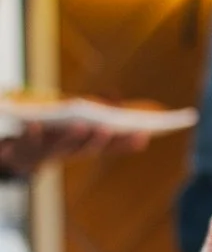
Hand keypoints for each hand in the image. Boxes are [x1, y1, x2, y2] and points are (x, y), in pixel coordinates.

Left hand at [0, 121, 151, 179]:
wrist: (25, 155)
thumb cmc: (60, 133)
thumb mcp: (83, 119)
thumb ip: (100, 108)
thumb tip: (115, 96)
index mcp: (89, 146)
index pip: (112, 147)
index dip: (128, 143)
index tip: (145, 134)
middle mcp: (72, 152)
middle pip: (89, 148)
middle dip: (99, 139)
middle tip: (107, 128)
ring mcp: (50, 152)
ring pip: (62, 147)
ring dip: (72, 137)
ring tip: (80, 125)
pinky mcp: (28, 149)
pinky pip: (29, 142)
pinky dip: (32, 135)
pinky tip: (35, 125)